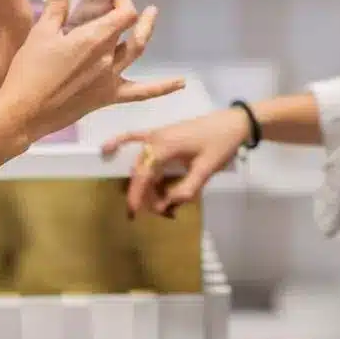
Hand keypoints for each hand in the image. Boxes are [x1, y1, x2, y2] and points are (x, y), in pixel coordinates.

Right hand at [0, 0, 184, 143]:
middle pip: (131, 29)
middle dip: (132, 13)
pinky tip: (180, 83)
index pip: (122, 12)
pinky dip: (162, 88)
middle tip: (126, 2)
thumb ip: (56, 4)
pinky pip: (141, 93)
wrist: (24, 113)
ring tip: (151, 18)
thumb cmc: (29, 73)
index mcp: (94, 39)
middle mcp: (108, 58)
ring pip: (136, 51)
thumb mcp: (41, 33)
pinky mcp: (106, 97)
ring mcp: (110, 79)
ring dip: (145, 33)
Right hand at [101, 108, 248, 218]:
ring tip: (163, 202)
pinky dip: (120, 143)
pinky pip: (135, 138)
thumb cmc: (221, 144)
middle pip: (142, 172)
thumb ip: (185, 190)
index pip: (142, 175)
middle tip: (167, 213)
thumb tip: (165, 205)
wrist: (233, 123)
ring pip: (142, 163)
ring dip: (146, 183)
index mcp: (164, 147)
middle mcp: (154, 139)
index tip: (132, 215)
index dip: (136, 196)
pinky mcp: (161, 134)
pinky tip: (106, 149)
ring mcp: (156, 135)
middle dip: (148, 195)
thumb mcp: (205, 170)